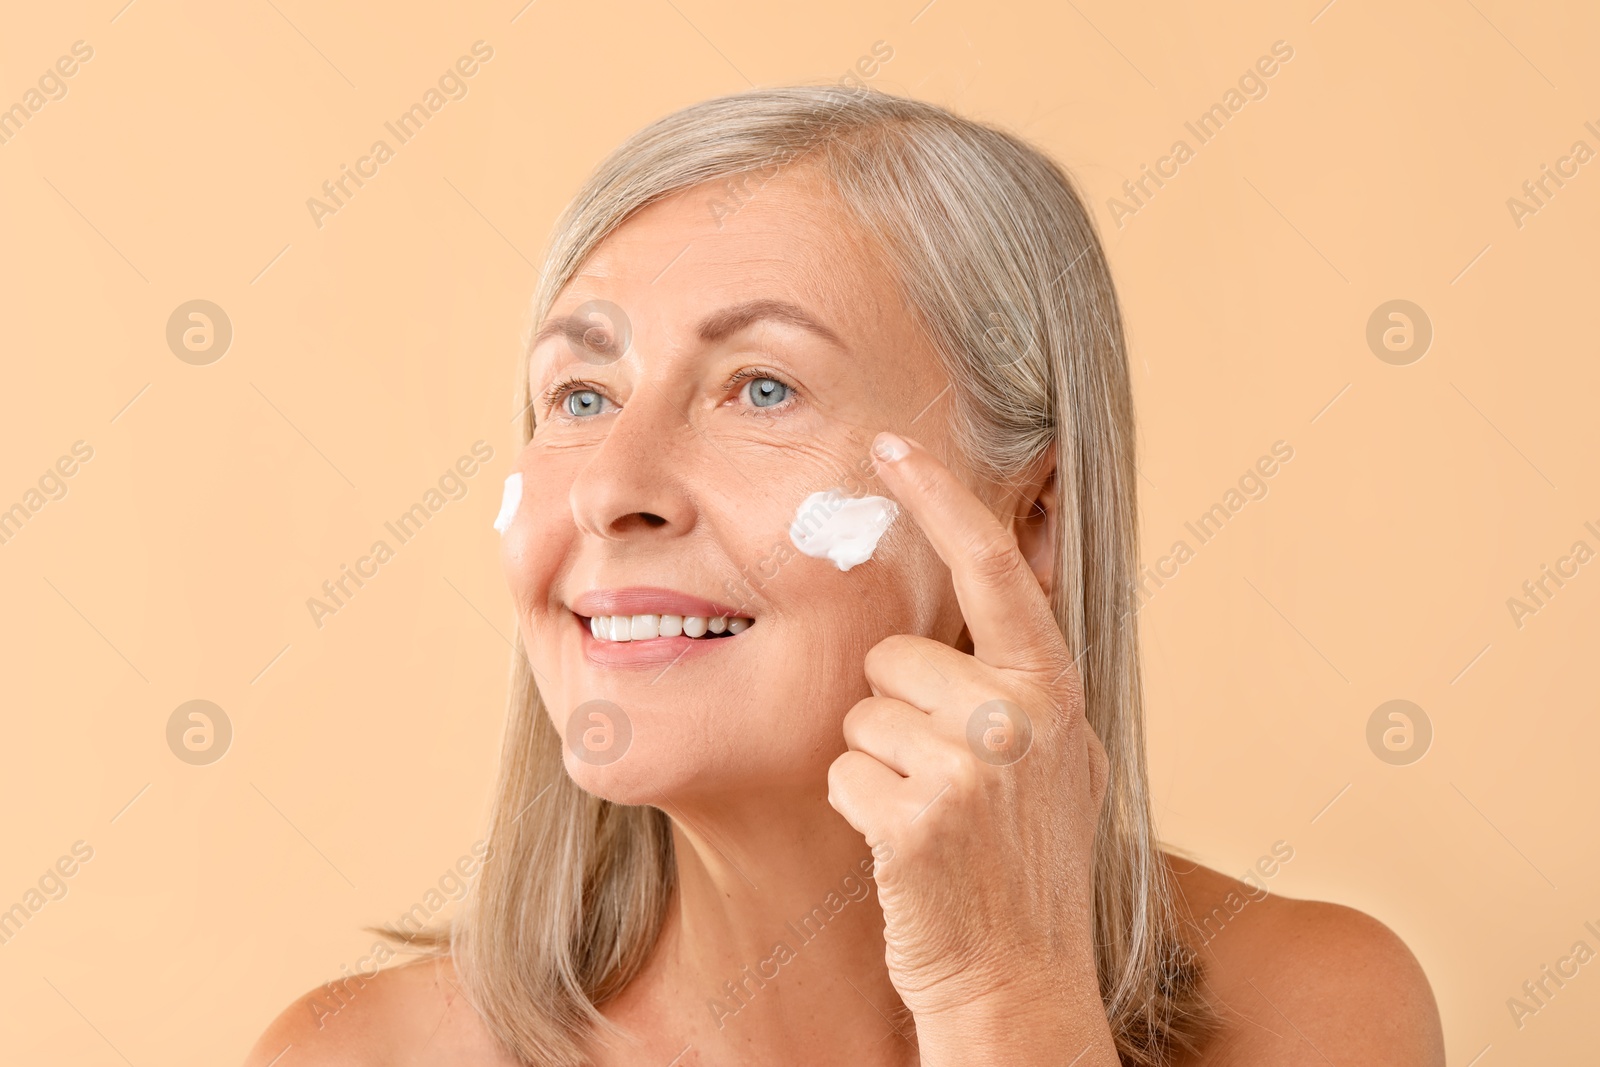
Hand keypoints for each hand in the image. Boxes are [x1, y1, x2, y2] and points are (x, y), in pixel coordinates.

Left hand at [826, 431, 1113, 1060]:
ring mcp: (974, 768)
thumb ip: (1023, 672)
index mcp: (1054, 690)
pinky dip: (856, 807)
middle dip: (895, 710)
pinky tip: (903, 846)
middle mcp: (1023, 717)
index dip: (943, 500)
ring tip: (929, 814)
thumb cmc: (1021, 860)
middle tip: (942, 777)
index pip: (995, 568)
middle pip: (895, 657)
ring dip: (876, 764)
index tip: (894, 446)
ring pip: (860, 715)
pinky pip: (842, 771)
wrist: (1017, 977)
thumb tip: (1011, 561)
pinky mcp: (919, 817)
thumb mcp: (1057, 753)